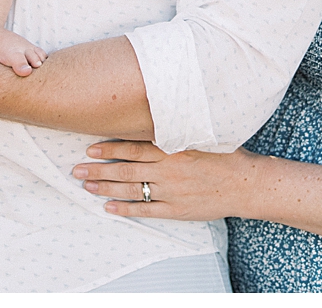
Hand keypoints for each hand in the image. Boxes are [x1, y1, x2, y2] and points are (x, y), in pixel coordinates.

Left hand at [71, 140, 260, 221]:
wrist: (245, 183)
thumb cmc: (224, 154)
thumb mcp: (200, 133)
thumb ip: (176, 127)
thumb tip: (153, 111)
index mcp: (172, 148)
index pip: (133, 147)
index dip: (109, 148)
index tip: (90, 147)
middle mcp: (168, 169)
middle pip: (125, 169)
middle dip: (98, 169)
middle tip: (76, 169)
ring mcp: (171, 191)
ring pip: (130, 189)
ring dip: (105, 188)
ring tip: (86, 185)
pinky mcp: (176, 210)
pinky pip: (145, 210)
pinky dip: (125, 209)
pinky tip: (109, 207)